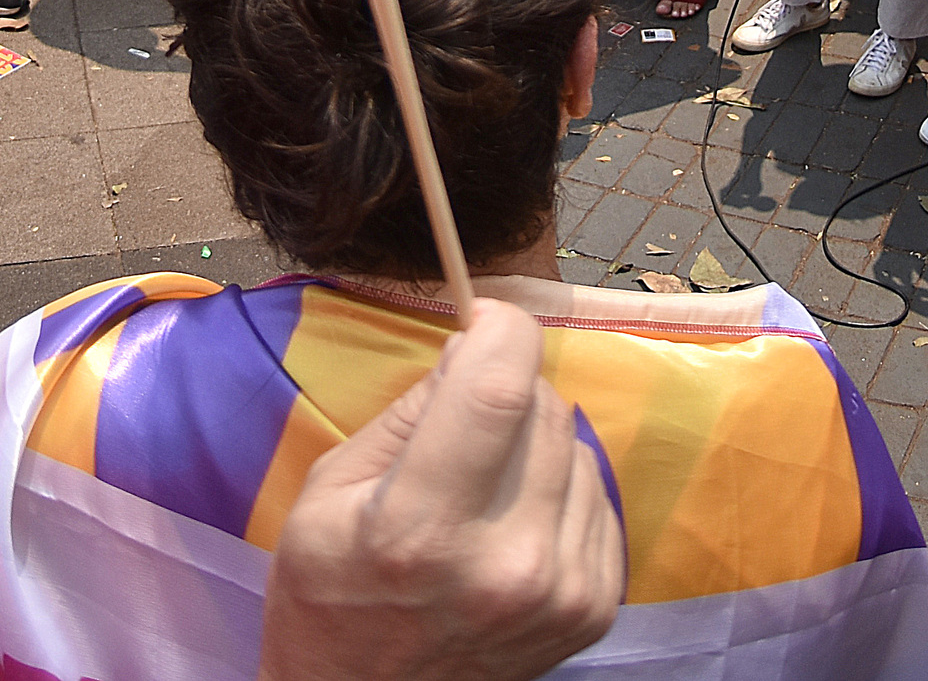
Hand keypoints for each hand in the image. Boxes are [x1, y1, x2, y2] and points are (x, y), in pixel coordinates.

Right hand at [261, 298, 623, 680]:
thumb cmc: (330, 599)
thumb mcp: (328, 493)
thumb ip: (409, 414)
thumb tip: (475, 346)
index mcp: (422, 531)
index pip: (497, 390)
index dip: (500, 329)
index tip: (485, 317)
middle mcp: (508, 563)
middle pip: (543, 408)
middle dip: (506, 387)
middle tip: (463, 420)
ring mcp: (561, 591)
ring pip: (578, 445)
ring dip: (535, 442)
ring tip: (483, 487)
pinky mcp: (594, 608)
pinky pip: (599, 496)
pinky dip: (561, 490)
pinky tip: (514, 524)